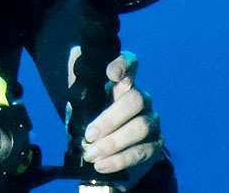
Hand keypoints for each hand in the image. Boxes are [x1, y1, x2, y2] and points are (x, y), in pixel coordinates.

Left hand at [67, 47, 163, 173]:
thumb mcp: (79, 107)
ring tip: (92, 155)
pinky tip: (102, 165)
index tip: (111, 74)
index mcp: (122, 84)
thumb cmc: (91, 125)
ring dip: (113, 143)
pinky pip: (141, 151)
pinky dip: (119, 160)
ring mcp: (151, 121)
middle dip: (110, 119)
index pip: (130, 63)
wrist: (105, 156)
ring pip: (140, 126)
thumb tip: (73, 69)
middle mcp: (140, 99)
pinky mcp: (155, 145)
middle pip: (135, 99)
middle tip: (89, 135)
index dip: (123, 64)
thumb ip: (78, 90)